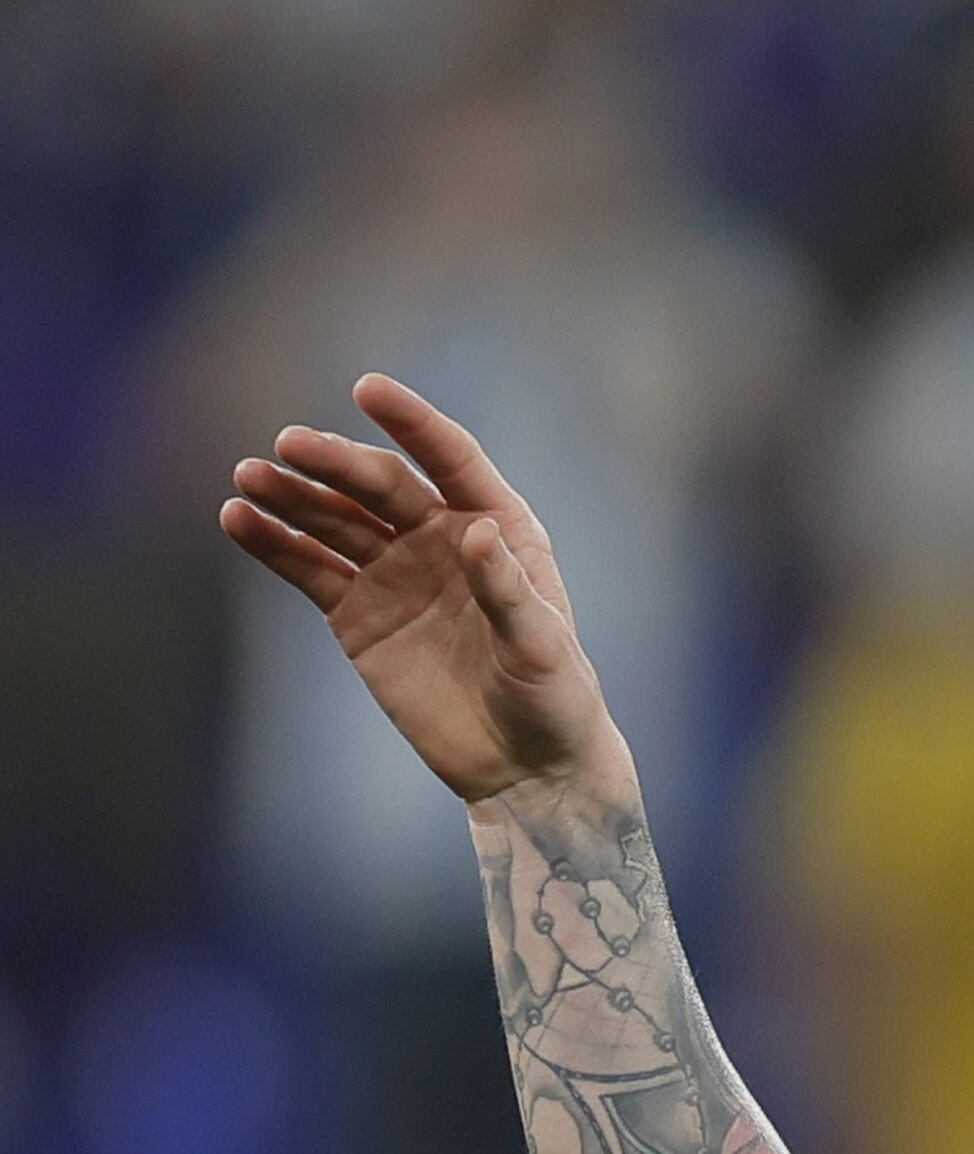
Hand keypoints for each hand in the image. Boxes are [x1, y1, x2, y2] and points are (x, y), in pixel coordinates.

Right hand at [216, 375, 630, 812]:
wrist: (525, 765)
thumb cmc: (554, 700)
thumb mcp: (542, 646)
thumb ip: (509, 590)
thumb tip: (478, 531)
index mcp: (500, 528)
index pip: (452, 460)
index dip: (413, 423)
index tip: (367, 388)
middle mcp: (441, 539)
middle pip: (381, 487)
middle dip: (335, 463)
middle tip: (286, 444)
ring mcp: (394, 573)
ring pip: (334, 521)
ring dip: (291, 496)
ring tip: (249, 477)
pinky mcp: (356, 614)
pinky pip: (308, 568)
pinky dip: (273, 544)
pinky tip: (238, 519)